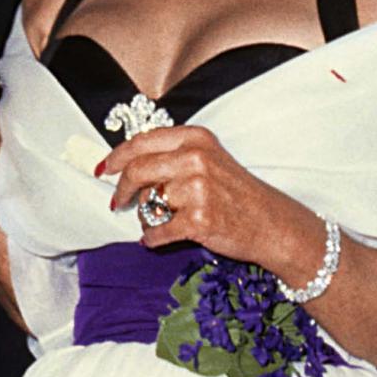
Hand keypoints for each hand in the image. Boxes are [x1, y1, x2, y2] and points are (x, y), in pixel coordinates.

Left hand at [98, 125, 321, 274]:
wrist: (270, 223)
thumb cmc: (237, 192)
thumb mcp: (208, 158)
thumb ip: (172, 155)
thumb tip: (128, 164)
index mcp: (195, 138)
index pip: (142, 141)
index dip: (117, 156)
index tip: (105, 168)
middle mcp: (196, 158)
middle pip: (137, 170)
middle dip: (122, 189)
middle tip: (117, 202)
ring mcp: (198, 189)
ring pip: (149, 203)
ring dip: (147, 217)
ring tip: (162, 221)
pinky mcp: (199, 220)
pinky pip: (158, 231)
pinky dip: (152, 238)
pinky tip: (157, 239)